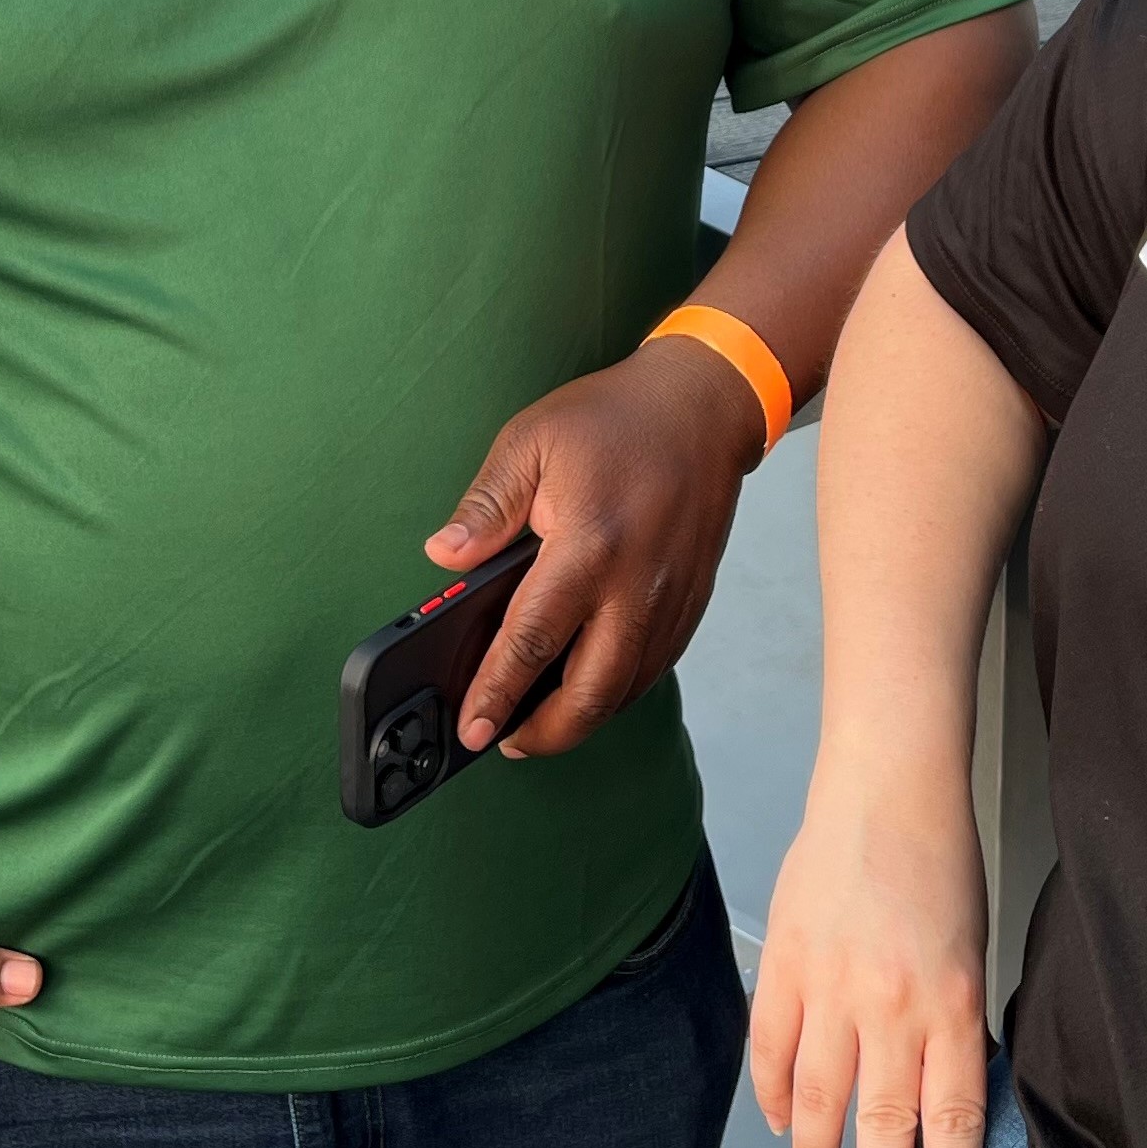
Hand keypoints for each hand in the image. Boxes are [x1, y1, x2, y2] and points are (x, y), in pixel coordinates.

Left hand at [425, 338, 762, 759]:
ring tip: (535, 725)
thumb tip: (444, 557)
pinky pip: (651, 669)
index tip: (470, 727)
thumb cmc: (615, 419)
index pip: (532, 641)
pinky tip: (583, 688)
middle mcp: (636, 585)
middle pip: (590, 693)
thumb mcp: (531, 441)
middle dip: (543, 733)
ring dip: (580, 719)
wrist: (703, 407)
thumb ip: (486, 506)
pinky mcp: (690, 604)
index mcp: (589, 545)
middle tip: (501, 740)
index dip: (496, 692)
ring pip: (625, 690)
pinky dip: (615, 692)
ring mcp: (670, 600)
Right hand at [750, 782, 989, 1147]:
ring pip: (817, 1096)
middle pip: (885, 1121)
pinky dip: (770, 1093)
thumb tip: (934, 1102)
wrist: (886, 788)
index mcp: (953, 1002)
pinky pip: (770, 1046)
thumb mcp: (972, 953)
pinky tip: (777, 1123)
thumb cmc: (940, 864)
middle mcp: (892, 1003)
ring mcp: (831, 985)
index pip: (953, 1115)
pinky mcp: (784, 964)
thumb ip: (953, 1027)